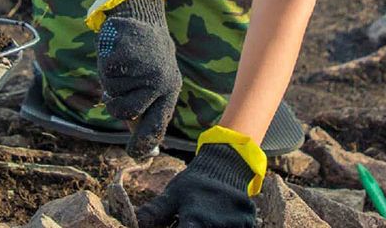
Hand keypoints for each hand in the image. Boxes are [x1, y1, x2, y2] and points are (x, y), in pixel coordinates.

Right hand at [97, 0, 180, 157]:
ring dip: (110, 81)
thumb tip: (137, 133)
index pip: (157, 124)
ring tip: (123, 63)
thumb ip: (148, 101)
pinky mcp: (126, 55)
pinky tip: (117, 50)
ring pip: (112, 91)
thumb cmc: (148, 50)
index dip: (144, 142)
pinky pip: (106, 72)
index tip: (135, 154)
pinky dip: (106, 64)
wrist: (142, 13)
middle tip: (112, 96)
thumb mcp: (156, 75)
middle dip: (114, 106)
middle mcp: (160, 81)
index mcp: (170, 89)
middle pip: (125, 111)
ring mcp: (143, 69)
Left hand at [136, 144, 256, 227]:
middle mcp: (218, 225)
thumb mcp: (173, 195)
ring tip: (199, 219)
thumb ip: (156, 213)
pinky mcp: (249, 224)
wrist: (225, 164)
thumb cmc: (194, 183)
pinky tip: (213, 220)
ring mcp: (237, 225)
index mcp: (196, 219)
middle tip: (186, 220)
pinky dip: (221, 226)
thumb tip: (136, 222)